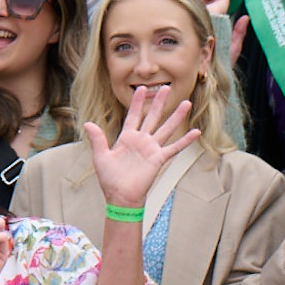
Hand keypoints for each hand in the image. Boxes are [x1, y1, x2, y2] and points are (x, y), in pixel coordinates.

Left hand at [82, 82, 192, 213]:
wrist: (120, 197)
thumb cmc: (109, 179)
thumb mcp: (100, 157)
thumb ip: (97, 139)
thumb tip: (88, 123)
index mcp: (126, 138)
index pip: (134, 116)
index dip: (137, 103)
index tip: (142, 88)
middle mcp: (141, 141)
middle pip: (152, 117)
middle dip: (159, 102)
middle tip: (166, 87)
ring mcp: (151, 149)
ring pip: (166, 128)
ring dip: (176, 116)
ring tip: (186, 103)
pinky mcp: (159, 159)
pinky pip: (174, 148)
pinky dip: (185, 141)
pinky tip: (196, 132)